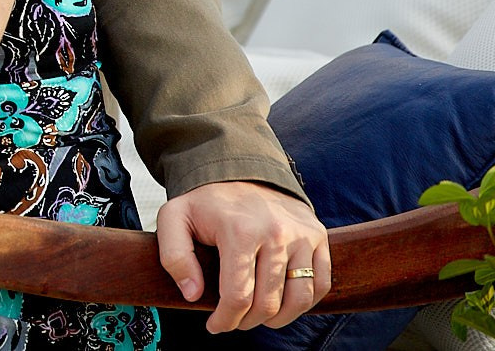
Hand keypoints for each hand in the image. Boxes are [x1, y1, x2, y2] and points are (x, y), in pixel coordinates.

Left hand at [155, 181, 330, 332]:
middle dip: (247, 322)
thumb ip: (175, 257)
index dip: (225, 320)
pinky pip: (321, 284)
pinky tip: (283, 302)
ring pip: (298, 300)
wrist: (241, 169)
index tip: (214, 326)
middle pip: (268, 303)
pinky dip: (304, 303)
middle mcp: (276, 233)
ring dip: (278, 319)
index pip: (238, 296)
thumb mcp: (174, 218)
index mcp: (240, 231)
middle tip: (234, 320)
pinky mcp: (318, 236)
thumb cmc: (206, 202)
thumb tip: (193, 295)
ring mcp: (302, 235)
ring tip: (258, 316)